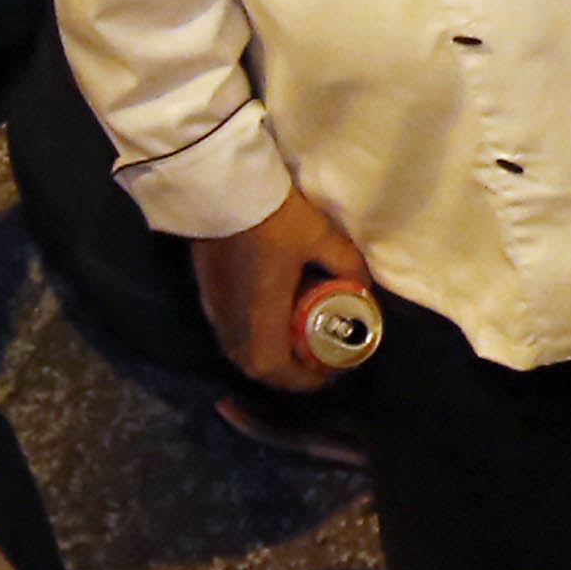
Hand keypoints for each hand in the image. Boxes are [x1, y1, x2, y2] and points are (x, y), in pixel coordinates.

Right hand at [195, 189, 374, 394]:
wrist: (222, 190)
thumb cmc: (275, 218)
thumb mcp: (323, 239)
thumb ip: (347, 267)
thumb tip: (363, 289)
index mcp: (259, 314)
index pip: (272, 368)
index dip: (301, 379)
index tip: (329, 373)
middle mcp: (231, 319)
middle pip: (254, 366)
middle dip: (288, 372)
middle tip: (319, 361)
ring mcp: (214, 308)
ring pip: (239, 351)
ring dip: (269, 356)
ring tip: (301, 343)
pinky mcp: (207, 295)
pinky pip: (230, 332)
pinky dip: (254, 339)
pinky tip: (275, 321)